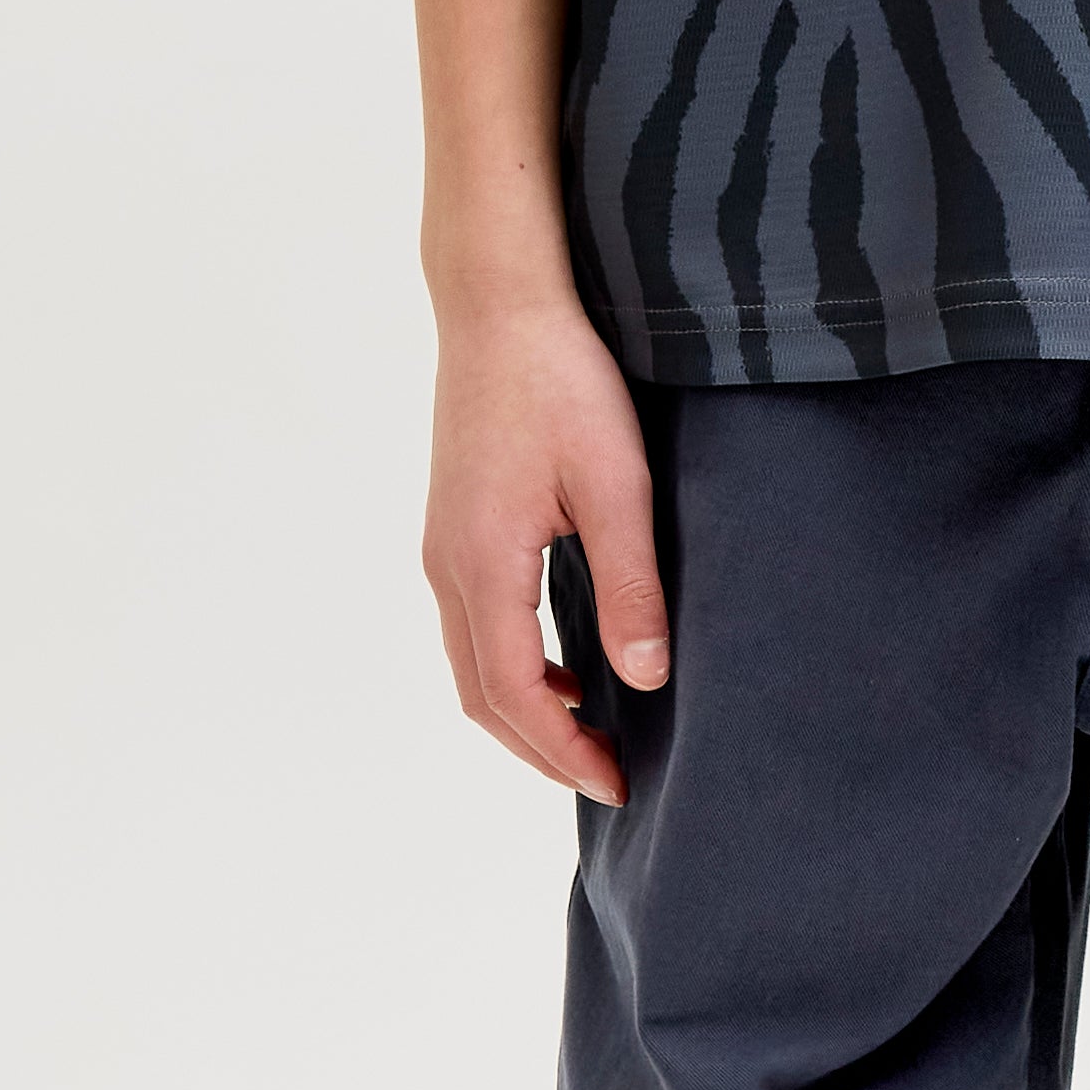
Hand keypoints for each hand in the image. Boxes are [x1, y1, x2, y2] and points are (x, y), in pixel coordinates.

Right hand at [423, 290, 663, 802]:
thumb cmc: (563, 381)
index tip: (619, 784)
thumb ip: (631, 586)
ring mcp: (442, 546)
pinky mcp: (453, 525)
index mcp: (483, 565)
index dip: (565, 753)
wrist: (499, 305)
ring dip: (524, 711)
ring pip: (470, 663)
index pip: (516, 696)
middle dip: (542, 749)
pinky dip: (512, 667)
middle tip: (608, 778)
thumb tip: (646, 681)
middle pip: (482, 696)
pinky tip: (567, 665)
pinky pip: (472, 625)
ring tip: (591, 735)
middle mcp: (447, 566)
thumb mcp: (616, 484)